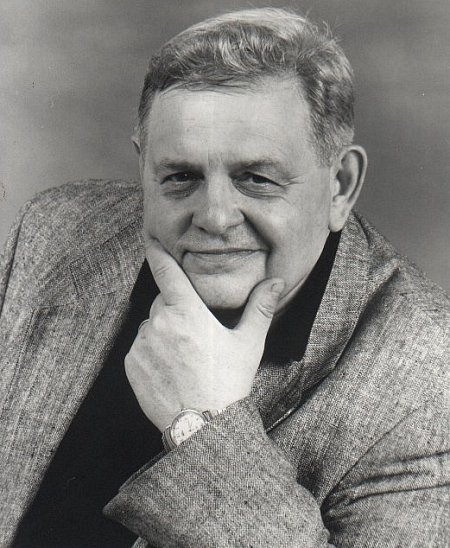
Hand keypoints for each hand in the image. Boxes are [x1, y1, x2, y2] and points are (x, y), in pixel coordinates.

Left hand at [124, 239, 283, 431]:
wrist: (204, 426)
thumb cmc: (228, 381)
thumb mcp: (249, 343)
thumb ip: (260, 307)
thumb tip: (276, 282)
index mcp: (187, 311)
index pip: (166, 271)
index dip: (158, 252)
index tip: (150, 239)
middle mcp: (160, 323)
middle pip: (163, 302)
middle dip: (176, 309)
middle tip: (196, 335)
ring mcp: (143, 344)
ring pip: (152, 326)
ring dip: (164, 332)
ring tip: (185, 358)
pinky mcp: (132, 364)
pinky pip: (140, 348)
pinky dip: (152, 352)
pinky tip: (171, 370)